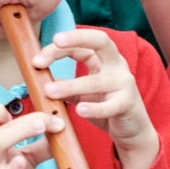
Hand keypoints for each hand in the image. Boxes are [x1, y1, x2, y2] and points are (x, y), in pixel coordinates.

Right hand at [0, 103, 60, 168]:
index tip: (27, 116)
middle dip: (28, 118)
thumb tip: (62, 130)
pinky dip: (13, 168)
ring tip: (43, 128)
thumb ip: (39, 144)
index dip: (1, 107)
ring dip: (21, 131)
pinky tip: (23, 162)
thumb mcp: (22, 158)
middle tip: (54, 121)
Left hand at [32, 28, 158, 168]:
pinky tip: (80, 110)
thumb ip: (64, 86)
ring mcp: (125, 84)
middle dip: (77, 38)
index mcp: (105, 59)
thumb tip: (39, 80)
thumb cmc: (106, 106)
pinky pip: (110, 106)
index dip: (58, 49)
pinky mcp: (128, 104)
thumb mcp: (82, 94)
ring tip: (50, 91)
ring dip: (71, 85)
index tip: (37, 60)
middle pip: (101, 41)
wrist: (132, 130)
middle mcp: (117, 65)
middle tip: (55, 40)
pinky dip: (95, 108)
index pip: (81, 45)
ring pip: (97, 81)